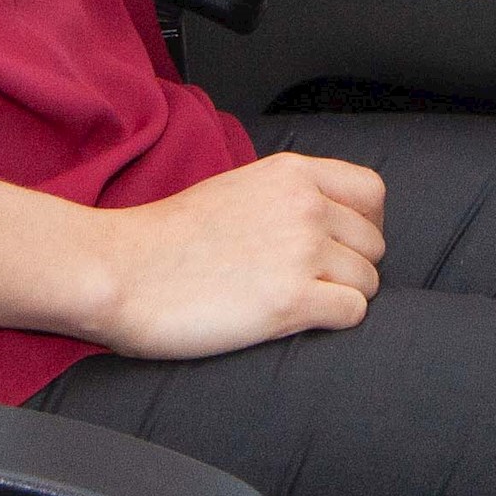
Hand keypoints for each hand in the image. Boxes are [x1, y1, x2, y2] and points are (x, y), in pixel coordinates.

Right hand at [85, 152, 386, 357]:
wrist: (122, 270)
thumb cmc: (168, 238)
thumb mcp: (238, 189)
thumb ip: (286, 196)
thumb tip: (326, 220)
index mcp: (292, 173)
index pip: (372, 193)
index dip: (365, 225)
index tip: (342, 246)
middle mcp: (305, 206)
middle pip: (373, 244)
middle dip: (350, 268)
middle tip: (311, 285)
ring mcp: (302, 251)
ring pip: (368, 281)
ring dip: (341, 298)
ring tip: (298, 305)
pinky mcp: (292, 299)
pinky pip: (353, 312)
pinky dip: (334, 322)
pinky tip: (298, 322)